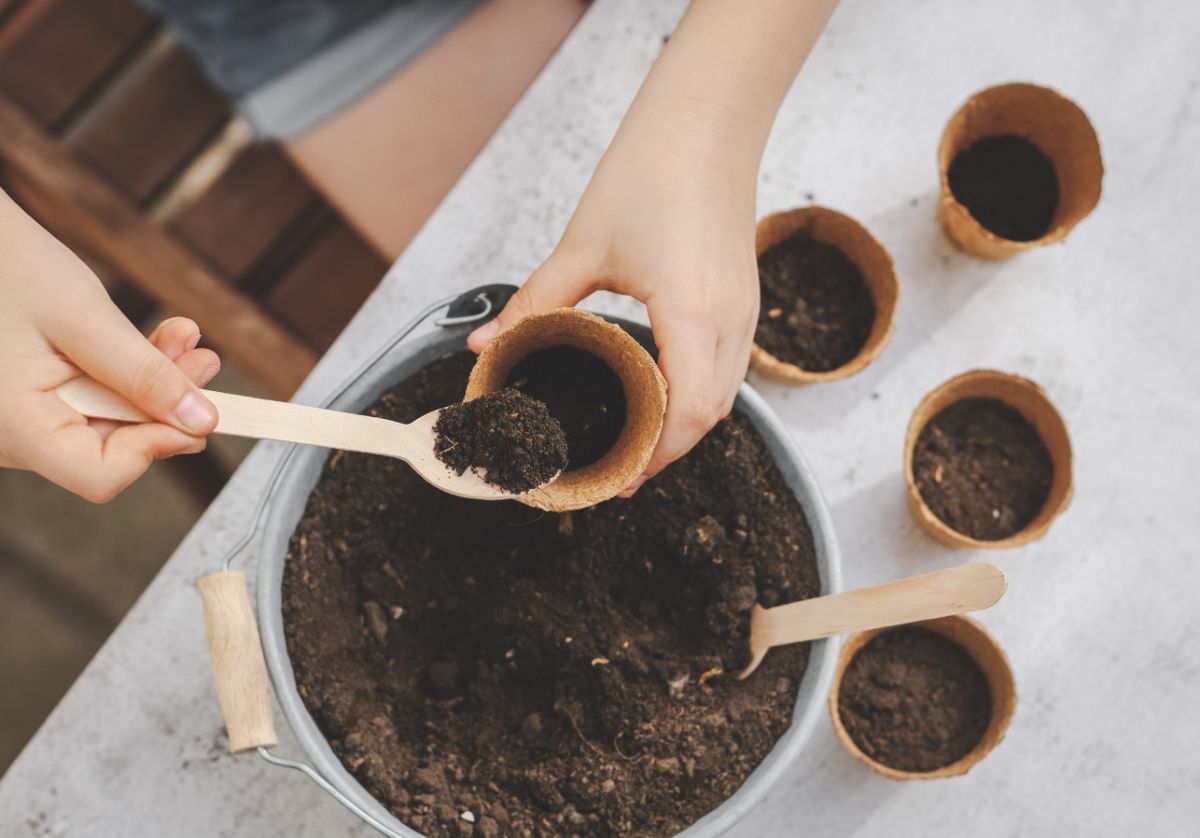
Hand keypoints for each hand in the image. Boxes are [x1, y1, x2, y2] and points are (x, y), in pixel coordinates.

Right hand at [0, 193, 219, 501]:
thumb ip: (143, 375)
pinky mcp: (27, 403)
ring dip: (152, 384)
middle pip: (109, 448)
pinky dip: (124, 375)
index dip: (156, 447)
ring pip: (105, 423)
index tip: (197, 412)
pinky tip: (154, 340)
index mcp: (12, 425)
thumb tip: (199, 421)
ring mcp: (16, 422)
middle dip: (164, 405)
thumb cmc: (4, 264)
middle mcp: (8, 435)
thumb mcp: (84, 317)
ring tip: (183, 338)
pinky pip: (87, 401)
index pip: (100, 476)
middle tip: (203, 361)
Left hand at [469, 116, 759, 492]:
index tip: (618, 476)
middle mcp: (730, 319)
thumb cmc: (651, 173)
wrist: (706, 123)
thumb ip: (535, 302)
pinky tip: (664, 393)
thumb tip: (484, 344)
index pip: (689, 413)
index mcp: (692, 311)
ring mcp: (746, 309)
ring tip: (639, 438)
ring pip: (727, 395)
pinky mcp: (745, 297)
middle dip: (667, 451)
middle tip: (619, 467)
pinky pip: (731, 367)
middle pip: (712, 416)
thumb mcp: (583, 247)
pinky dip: (700, 393)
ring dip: (686, 425)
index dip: (656, 457)